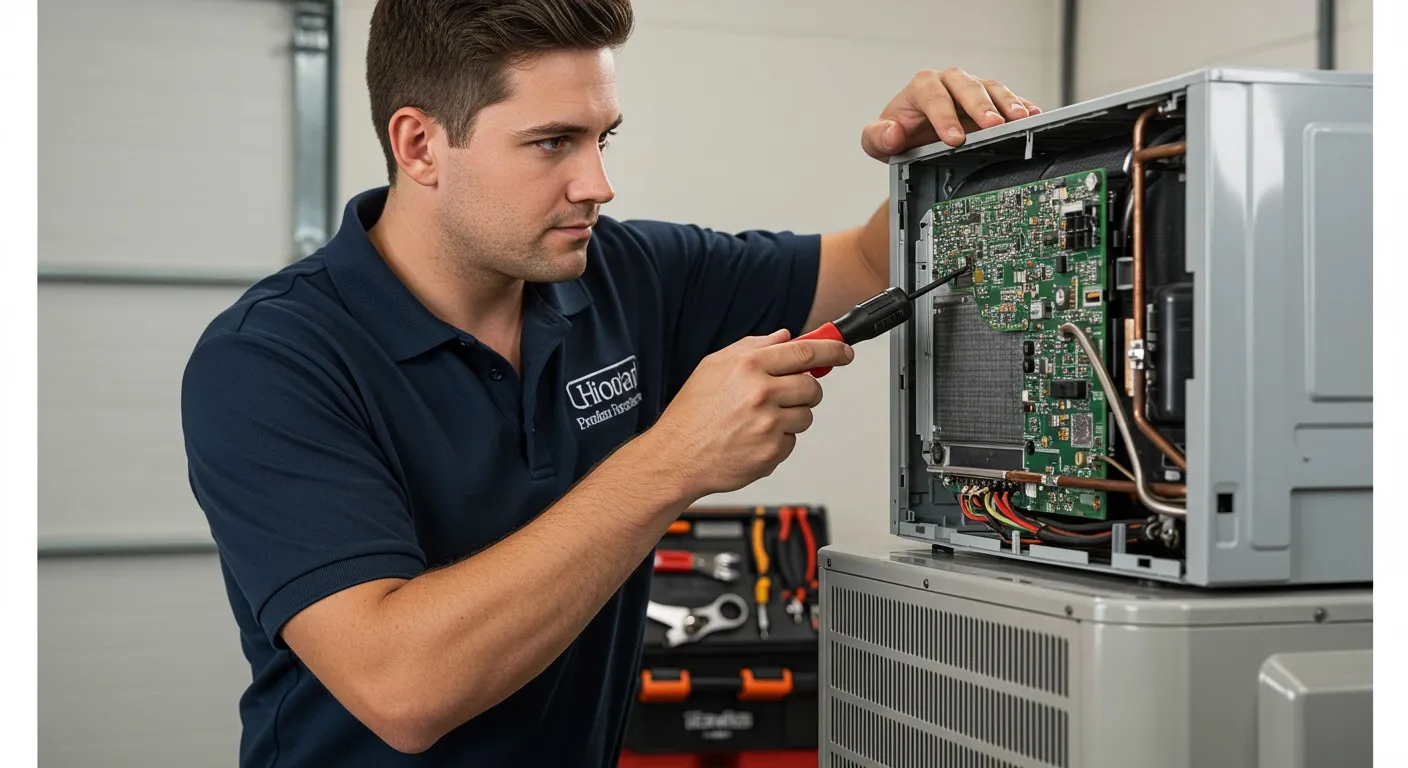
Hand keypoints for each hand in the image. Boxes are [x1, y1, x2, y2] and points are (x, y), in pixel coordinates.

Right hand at [646, 329, 853, 498]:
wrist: (676, 457)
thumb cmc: (692, 413)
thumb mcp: (713, 366)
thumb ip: (752, 347)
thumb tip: (784, 337)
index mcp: (748, 366)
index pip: (805, 353)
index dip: (832, 350)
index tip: (844, 352)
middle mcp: (760, 393)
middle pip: (811, 387)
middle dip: (805, 391)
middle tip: (787, 396)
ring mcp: (768, 425)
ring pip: (805, 417)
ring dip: (790, 418)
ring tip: (757, 421)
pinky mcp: (771, 453)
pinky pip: (791, 442)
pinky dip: (777, 442)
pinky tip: (752, 440)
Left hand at [862, 67, 1040, 160]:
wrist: (912, 139)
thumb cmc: (897, 135)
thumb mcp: (876, 142)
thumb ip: (878, 138)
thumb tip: (892, 133)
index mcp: (921, 86)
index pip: (933, 96)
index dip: (943, 116)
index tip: (953, 139)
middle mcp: (949, 82)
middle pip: (967, 87)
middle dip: (980, 106)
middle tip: (992, 125)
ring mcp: (972, 89)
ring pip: (991, 88)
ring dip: (1007, 103)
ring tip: (1020, 118)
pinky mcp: (991, 100)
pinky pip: (1009, 98)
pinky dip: (1022, 105)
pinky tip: (1033, 114)